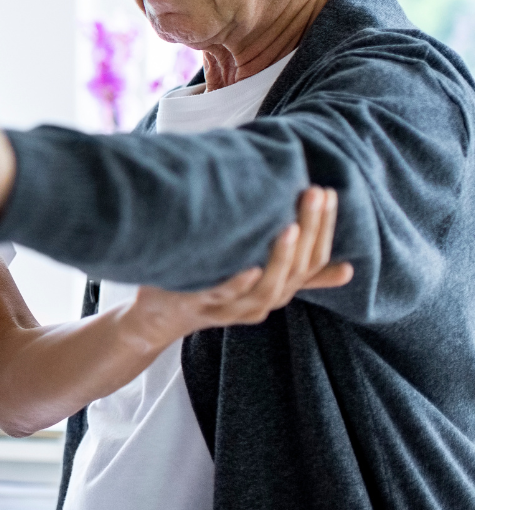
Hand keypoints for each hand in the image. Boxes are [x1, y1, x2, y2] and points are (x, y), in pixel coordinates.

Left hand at [121, 187, 353, 341]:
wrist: (161, 316)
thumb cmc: (215, 286)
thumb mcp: (260, 279)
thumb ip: (297, 271)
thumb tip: (348, 268)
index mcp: (278, 290)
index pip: (314, 262)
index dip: (325, 229)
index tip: (329, 193)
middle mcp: (261, 302)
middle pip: (297, 271)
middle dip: (310, 231)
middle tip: (314, 193)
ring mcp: (232, 307)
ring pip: (267, 290)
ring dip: (281, 258)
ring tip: (291, 227)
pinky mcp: (201, 306)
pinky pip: (224, 296)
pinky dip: (239, 283)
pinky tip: (250, 266)